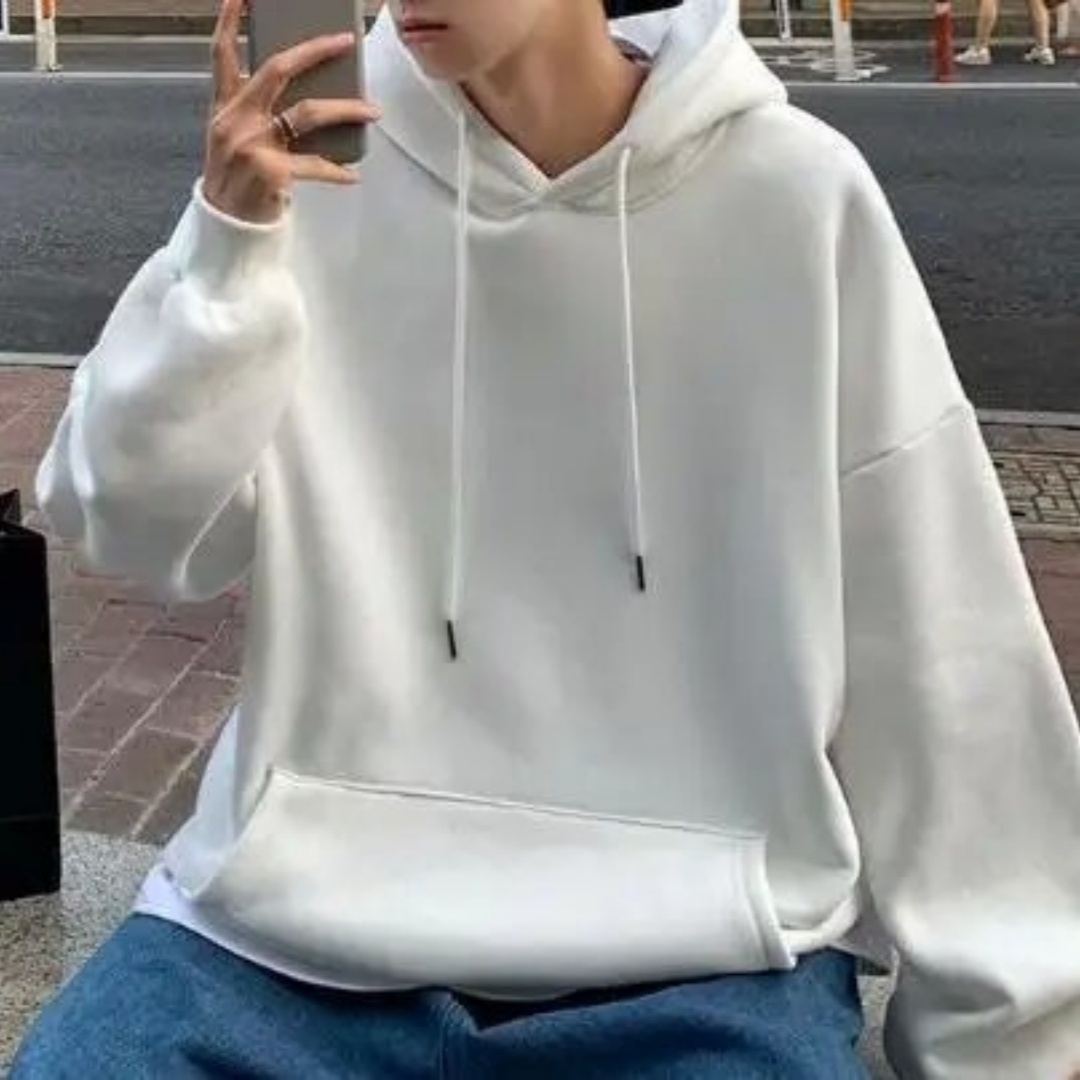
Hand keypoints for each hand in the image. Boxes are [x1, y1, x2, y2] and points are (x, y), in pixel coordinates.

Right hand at [202, 0, 379, 224]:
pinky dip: (336, 171)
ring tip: (372, 111)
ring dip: (346, 109)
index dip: (230, 18)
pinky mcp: (271, 171)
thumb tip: (304, 92)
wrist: (225, 223)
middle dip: (315, 50)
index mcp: (225, 105)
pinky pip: (314, 164)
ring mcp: (253, 143)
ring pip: (308, 112)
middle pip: (277, 69)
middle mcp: (236, 118)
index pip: (222, 52)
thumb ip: (254, 111)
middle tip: (345, 41)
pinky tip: (352, 175)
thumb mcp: (232, 137)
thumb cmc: (236, 179)